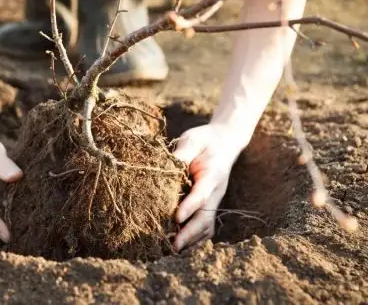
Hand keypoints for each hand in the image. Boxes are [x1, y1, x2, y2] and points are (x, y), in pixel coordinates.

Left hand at [172, 123, 247, 251]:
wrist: (225, 142)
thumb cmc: (205, 140)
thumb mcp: (193, 140)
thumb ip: (182, 154)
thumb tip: (164, 167)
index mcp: (212, 174)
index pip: (201, 194)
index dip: (189, 207)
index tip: (176, 218)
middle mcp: (216, 192)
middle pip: (205, 217)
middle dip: (189, 233)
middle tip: (173, 245)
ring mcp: (215, 200)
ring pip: (206, 226)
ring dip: (191, 239)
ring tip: (172, 249)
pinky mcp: (210, 205)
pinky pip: (205, 226)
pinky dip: (195, 238)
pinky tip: (180, 245)